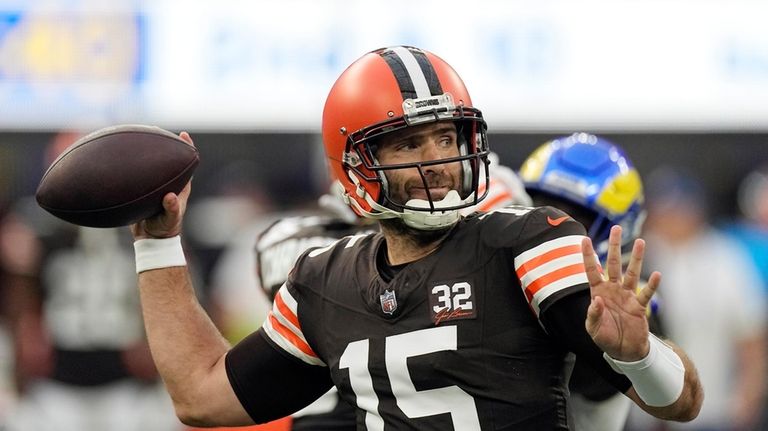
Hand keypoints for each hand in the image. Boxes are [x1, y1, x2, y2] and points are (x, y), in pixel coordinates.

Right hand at [131, 131, 193, 239]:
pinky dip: (132, 165)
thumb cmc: (165, 229)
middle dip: (165, 143)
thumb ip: (171, 209)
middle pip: (169, 158)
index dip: (187, 147)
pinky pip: (138, 174)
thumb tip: (170, 196)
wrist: (151, 238)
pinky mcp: (143, 189)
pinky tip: (120, 157)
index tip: (183, 135)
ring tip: (138, 136)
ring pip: (151, 164)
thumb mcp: (170, 220)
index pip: (187, 163)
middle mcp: (169, 182)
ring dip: (146, 151)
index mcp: (181, 186)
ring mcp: (156, 184)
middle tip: (156, 129)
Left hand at [582, 225, 660, 360]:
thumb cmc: (606, 338)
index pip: (591, 270)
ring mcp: (627, 296)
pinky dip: (652, 285)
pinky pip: (646, 293)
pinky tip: (657, 274)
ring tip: (641, 242)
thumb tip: (597, 300)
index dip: (588, 256)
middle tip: (616, 228)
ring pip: (632, 273)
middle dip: (614, 246)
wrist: (624, 352)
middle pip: (613, 264)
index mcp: (598, 292)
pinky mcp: (640, 306)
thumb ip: (594, 314)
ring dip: (636, 258)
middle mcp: (613, 290)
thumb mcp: (593, 329)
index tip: (584, 239)